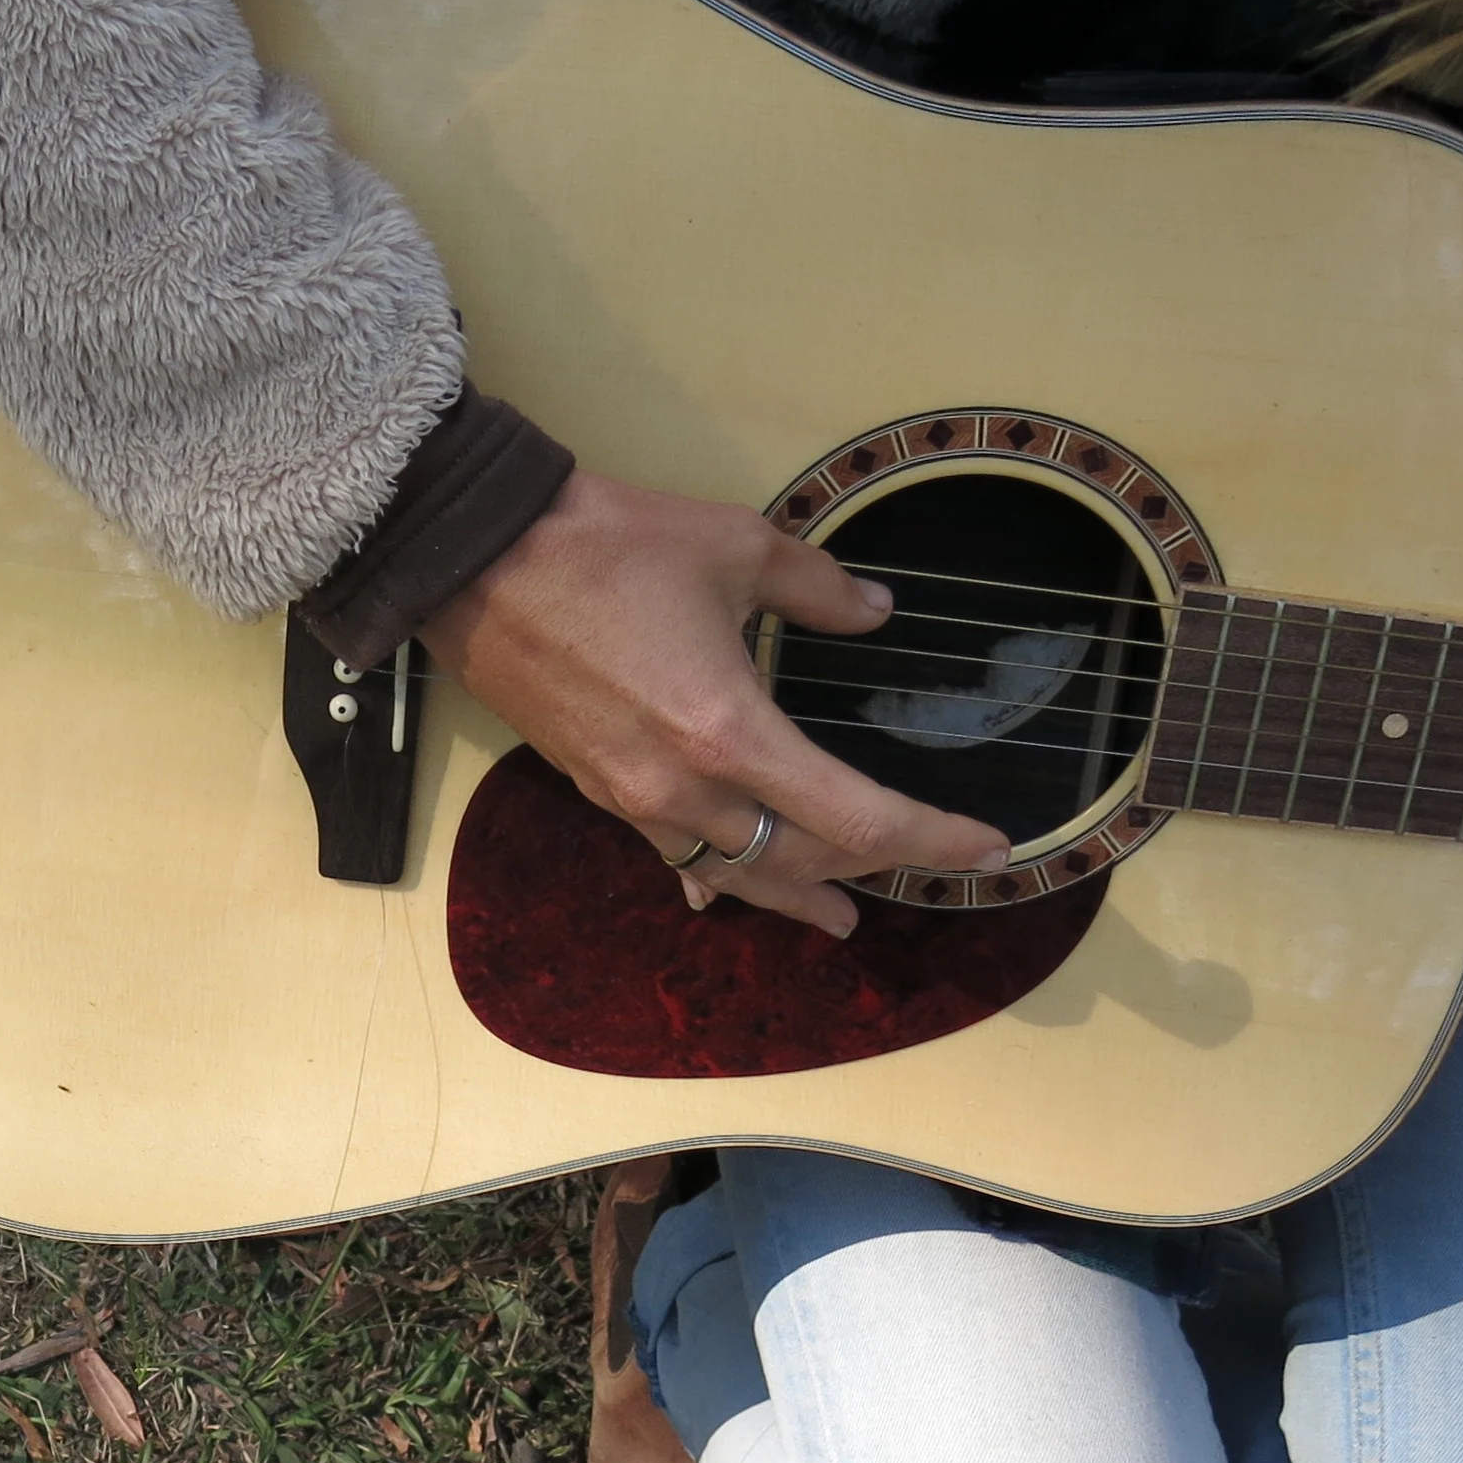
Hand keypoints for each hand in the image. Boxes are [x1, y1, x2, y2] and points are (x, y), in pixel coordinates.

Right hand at [416, 467, 1010, 936]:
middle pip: (799, 861)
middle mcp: (685, 789)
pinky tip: (719, 889)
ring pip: (733, 875)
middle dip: (870, 869)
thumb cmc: (604, 546)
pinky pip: (672, 853)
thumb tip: (874, 613)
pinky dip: (714, 874)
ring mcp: (634, 799)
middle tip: (924, 869)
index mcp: (731, 734)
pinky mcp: (598, 788)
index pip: (856, 819)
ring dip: (793, 896)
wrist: (477, 559)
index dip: (930, 840)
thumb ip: (819, 590)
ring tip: (840, 916)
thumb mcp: (736, 546)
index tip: (984, 848)